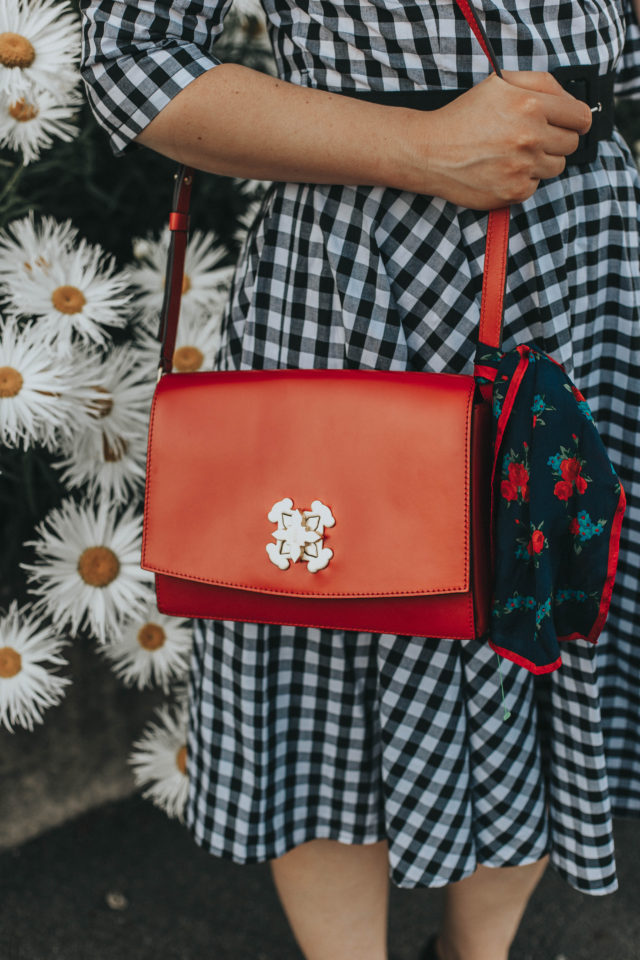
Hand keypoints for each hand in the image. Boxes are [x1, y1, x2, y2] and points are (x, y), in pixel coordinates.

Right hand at [408, 71, 592, 208]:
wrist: (430, 152)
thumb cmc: (464, 116)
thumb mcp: (500, 83)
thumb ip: (541, 83)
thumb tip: (570, 101)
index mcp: (531, 105)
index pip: (580, 117)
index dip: (576, 120)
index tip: (568, 124)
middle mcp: (530, 137)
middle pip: (570, 144)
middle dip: (556, 139)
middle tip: (532, 138)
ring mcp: (522, 168)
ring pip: (556, 167)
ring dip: (541, 161)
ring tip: (514, 154)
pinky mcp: (513, 192)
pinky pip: (535, 186)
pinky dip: (522, 179)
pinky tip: (501, 169)